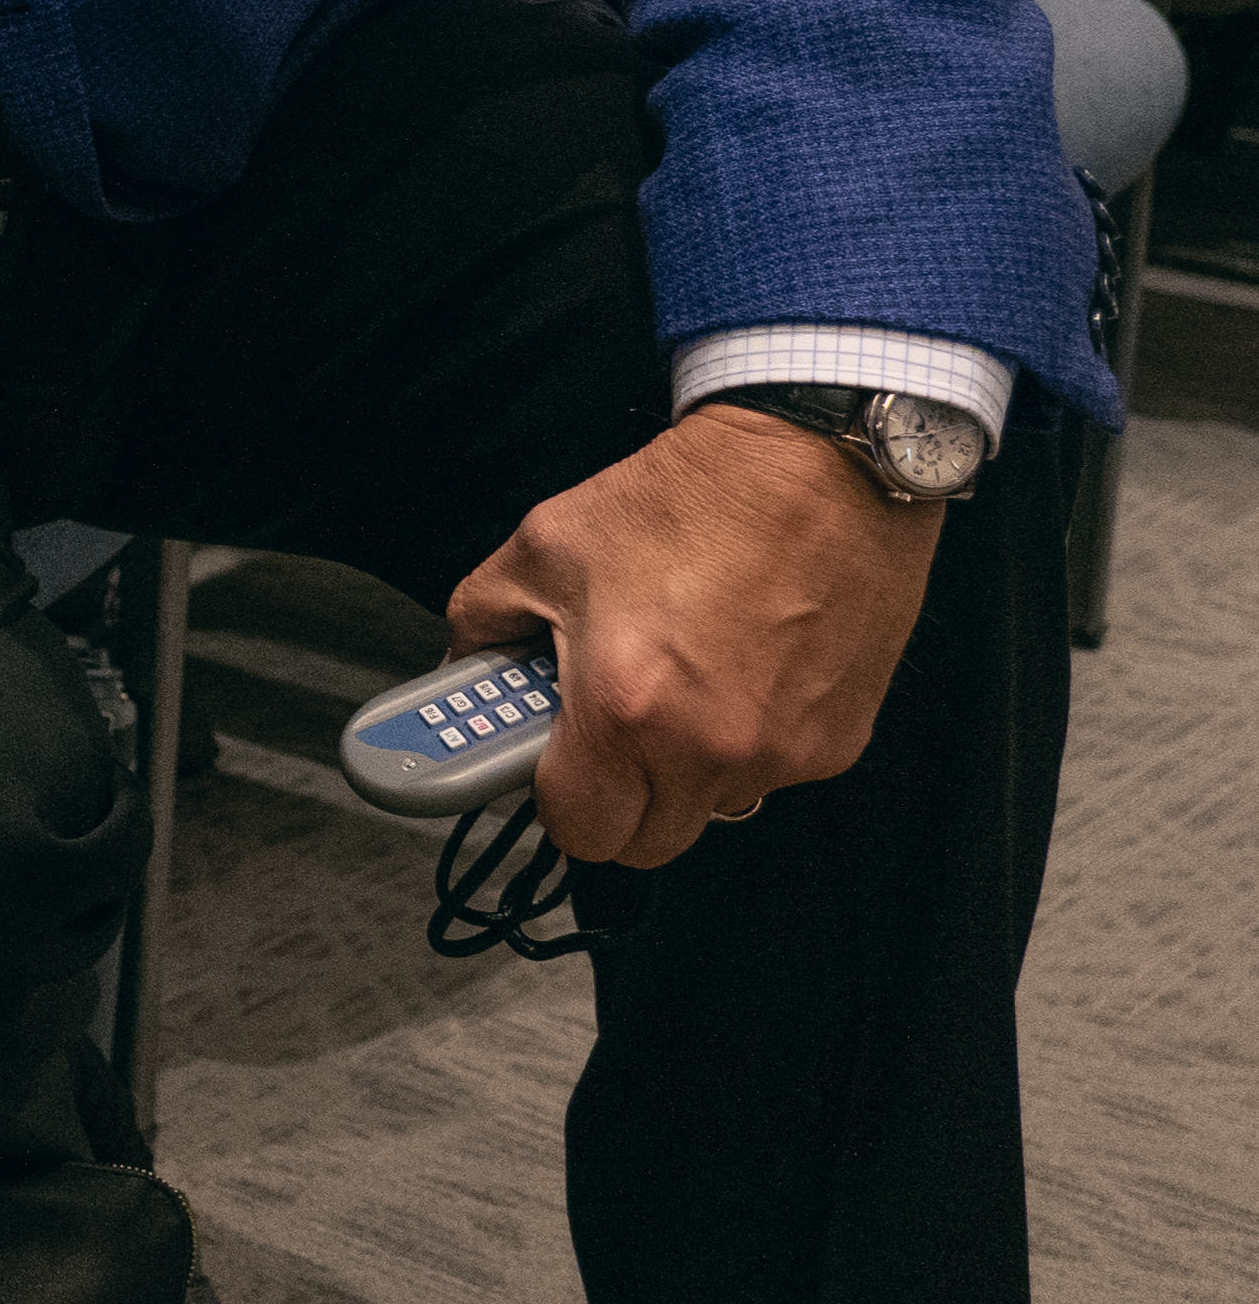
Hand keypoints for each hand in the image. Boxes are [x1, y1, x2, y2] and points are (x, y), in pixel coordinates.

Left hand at [446, 406, 945, 869]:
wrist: (815, 462)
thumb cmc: (693, 498)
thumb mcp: (545, 546)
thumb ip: (484, 623)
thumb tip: (465, 667)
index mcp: (625, 710)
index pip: (577, 832)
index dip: (552, 801)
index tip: (546, 767)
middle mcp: (711, 746)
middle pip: (644, 842)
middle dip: (613, 799)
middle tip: (601, 733)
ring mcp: (782, 751)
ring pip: (711, 808)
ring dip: (681, 769)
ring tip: (673, 681)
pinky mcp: (838, 740)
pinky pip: (769, 774)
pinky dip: (742, 742)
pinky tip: (733, 668)